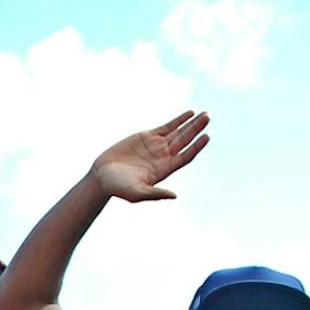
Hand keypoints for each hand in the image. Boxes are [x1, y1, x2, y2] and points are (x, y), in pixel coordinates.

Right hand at [92, 110, 210, 202]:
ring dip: (191, 124)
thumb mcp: (136, 192)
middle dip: (196, 129)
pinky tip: (189, 113)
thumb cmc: (118, 187)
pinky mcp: (147, 137)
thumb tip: (174, 195)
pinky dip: (178, 120)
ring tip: (205, 114)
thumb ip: (155, 193)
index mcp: (164, 170)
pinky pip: (167, 127)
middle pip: (185, 141)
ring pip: (179, 132)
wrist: (101, 176)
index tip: (206, 136)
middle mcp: (164, 157)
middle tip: (207, 117)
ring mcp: (156, 146)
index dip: (196, 147)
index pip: (185, 156)